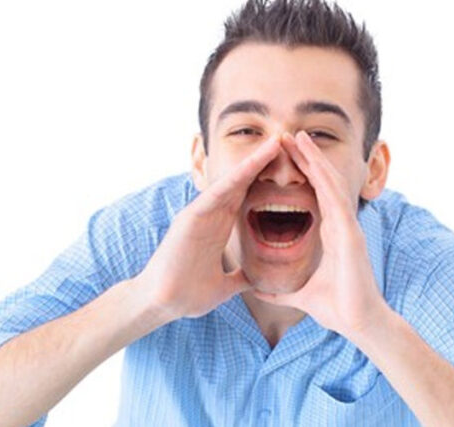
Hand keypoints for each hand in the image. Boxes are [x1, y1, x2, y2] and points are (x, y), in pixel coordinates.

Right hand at [135, 136, 281, 319]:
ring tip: (275, 144)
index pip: (247, 197)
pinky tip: (249, 167)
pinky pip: (214, 195)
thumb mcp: (224, 286)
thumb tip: (256, 281)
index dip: (266, 180)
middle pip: (242, 182)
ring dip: (252, 163)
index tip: (290, 168)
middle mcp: (210, 216)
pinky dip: (232, 180)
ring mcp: (200, 214)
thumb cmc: (188, 294)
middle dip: (263, 162)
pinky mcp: (189, 219)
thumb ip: (239, 278)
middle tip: (286, 139)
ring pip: (231, 182)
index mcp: (219, 228)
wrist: (164, 305)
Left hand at [252, 131, 390, 336]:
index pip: (315, 195)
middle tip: (289, 135)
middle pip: (323, 183)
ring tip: (299, 137)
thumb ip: (281, 291)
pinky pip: (335, 199)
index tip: (287, 156)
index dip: (303, 174)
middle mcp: (341, 226)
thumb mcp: (300, 296)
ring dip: (315, 159)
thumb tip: (260, 291)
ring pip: (330, 184)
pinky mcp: (350, 234)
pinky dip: (324, 178)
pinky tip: (313, 162)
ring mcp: (347, 227)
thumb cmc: (336, 309)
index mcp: (331, 235)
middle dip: (307, 158)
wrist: (358, 323)